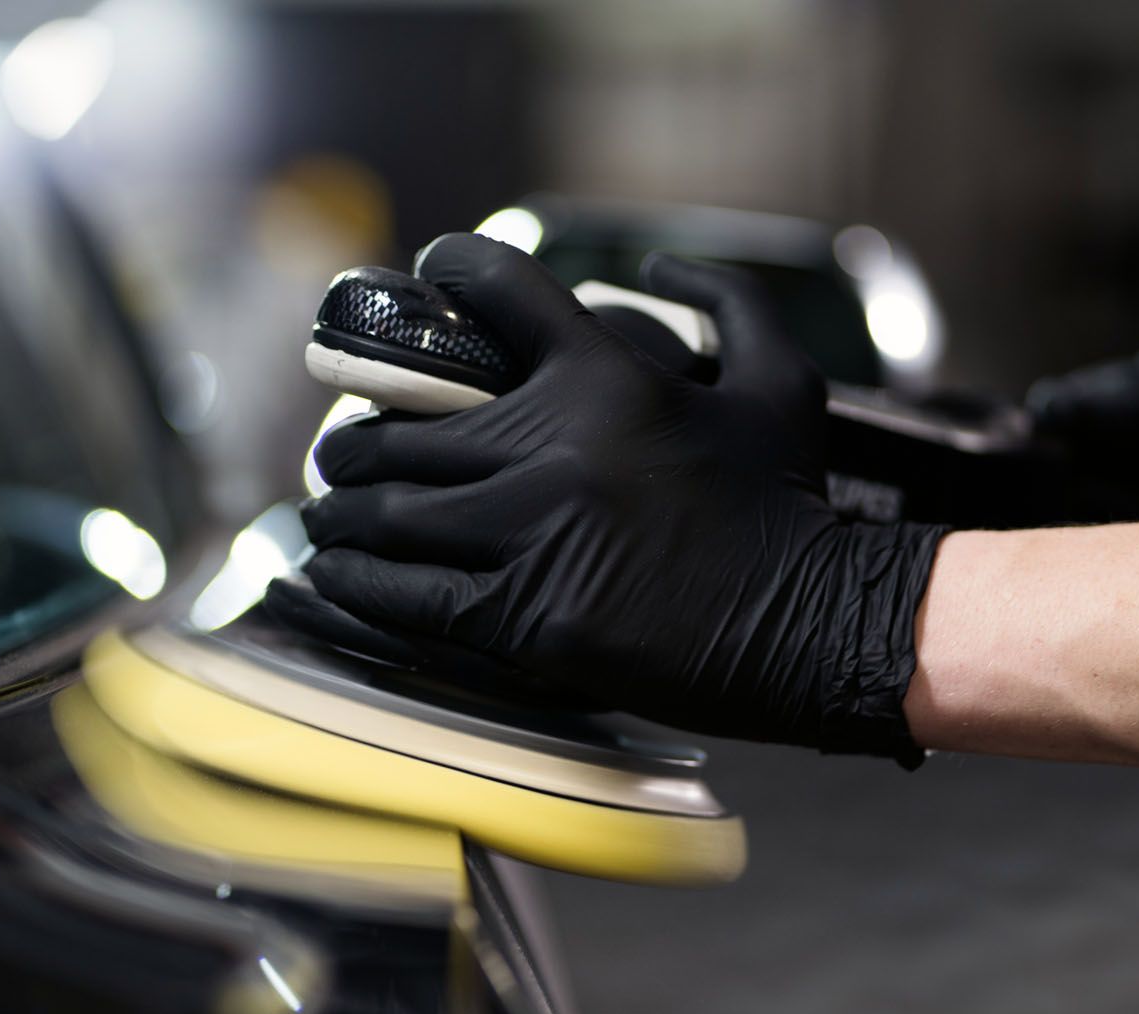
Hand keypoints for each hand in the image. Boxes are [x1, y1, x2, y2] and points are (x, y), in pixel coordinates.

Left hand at [268, 233, 946, 759]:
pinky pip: (409, 594)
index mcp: (606, 378)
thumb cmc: (791, 503)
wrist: (811, 626)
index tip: (424, 275)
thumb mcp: (783, 380)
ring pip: (391, 513)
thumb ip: (726, 301)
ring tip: (327, 514)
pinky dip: (357, 581)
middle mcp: (554, 448)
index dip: (447, 267)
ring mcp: (534, 535)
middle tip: (344, 452)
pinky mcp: (526, 617)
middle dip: (356, 440)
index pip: (495, 288)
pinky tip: (332, 572)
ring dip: (343, 511)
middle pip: (404, 425)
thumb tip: (659, 263)